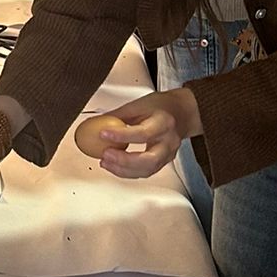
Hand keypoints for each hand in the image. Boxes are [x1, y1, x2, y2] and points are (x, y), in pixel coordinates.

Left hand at [85, 88, 199, 176]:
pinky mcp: (163, 162)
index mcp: (163, 123)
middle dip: (124, 161)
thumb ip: (118, 116)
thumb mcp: (139, 104)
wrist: (182, 113)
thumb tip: (94, 123)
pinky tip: (114, 166)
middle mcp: (168, 141)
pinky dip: (128, 172)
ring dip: (123, 170)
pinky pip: (146, 172)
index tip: (103, 134)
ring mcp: (168, 154)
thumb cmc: (161, 106)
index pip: (143, 133)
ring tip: (105, 162)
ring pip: (147, 170)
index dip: (121, 135)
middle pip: (148, 159)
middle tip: (105, 154)